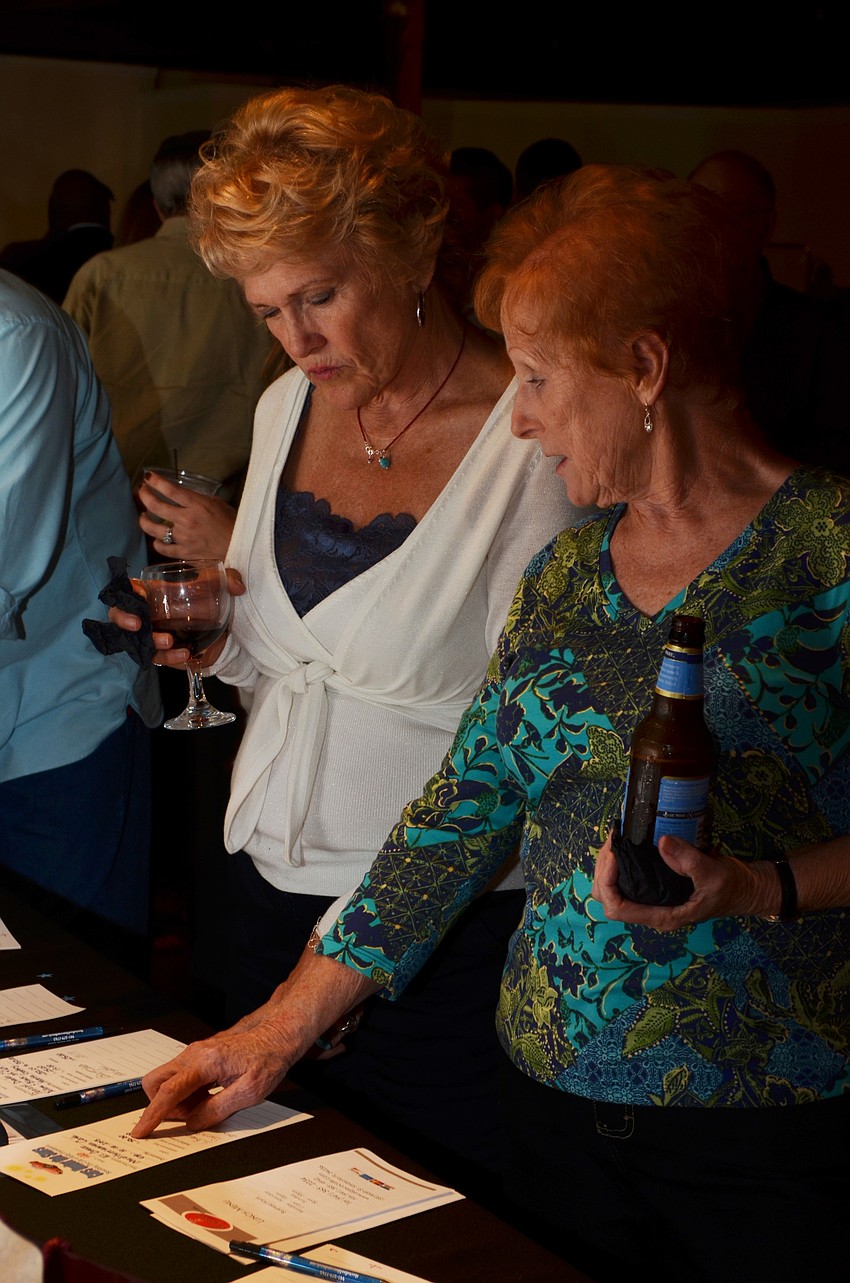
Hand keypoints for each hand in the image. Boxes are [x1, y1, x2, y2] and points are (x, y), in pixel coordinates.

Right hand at [108, 568, 244, 668]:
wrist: (222, 634)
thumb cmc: (210, 603)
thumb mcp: (217, 587)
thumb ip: (227, 579)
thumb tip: (238, 586)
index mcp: (152, 592)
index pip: (128, 589)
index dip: (126, 591)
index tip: (137, 593)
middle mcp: (146, 614)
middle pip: (119, 616)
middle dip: (123, 619)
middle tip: (138, 624)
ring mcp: (151, 635)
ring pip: (135, 641)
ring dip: (150, 642)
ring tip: (168, 641)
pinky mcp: (161, 654)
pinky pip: (157, 658)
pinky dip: (169, 657)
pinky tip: (184, 654)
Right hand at [130, 949, 377, 1136]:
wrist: (279, 1033)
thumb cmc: (268, 1060)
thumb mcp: (249, 1093)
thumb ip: (216, 1109)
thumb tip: (192, 1123)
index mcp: (204, 1063)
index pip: (169, 1092)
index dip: (152, 1115)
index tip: (139, 1132)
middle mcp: (194, 1054)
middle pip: (155, 1082)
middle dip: (162, 1105)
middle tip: (189, 1115)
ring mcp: (195, 1052)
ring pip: (168, 1080)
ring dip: (178, 1099)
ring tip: (209, 1104)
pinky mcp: (200, 1055)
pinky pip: (181, 1076)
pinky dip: (188, 1091)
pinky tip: (212, 1095)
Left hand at [137, 472, 236, 560]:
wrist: (239, 546)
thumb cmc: (231, 522)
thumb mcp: (216, 503)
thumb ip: (197, 498)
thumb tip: (182, 495)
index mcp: (196, 505)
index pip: (170, 490)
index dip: (155, 481)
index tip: (148, 476)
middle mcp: (186, 520)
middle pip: (156, 506)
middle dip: (144, 495)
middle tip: (142, 492)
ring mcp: (183, 538)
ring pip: (153, 528)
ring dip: (144, 520)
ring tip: (144, 516)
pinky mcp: (184, 553)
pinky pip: (162, 548)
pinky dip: (157, 542)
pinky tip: (157, 538)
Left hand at [592, 830, 771, 929]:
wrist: (745, 889)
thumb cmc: (731, 887)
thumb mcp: (713, 874)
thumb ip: (689, 860)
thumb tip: (663, 842)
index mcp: (662, 915)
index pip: (617, 908)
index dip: (608, 882)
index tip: (614, 855)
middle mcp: (652, 910)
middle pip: (607, 897)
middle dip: (603, 869)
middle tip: (613, 842)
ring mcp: (652, 900)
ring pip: (613, 887)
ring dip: (607, 864)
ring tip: (615, 840)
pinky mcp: (655, 887)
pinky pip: (625, 877)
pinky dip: (619, 861)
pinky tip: (624, 843)